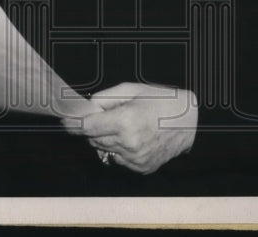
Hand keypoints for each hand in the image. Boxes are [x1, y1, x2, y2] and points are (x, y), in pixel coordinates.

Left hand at [63, 82, 197, 173]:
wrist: (191, 122)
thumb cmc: (163, 101)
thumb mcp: (133, 90)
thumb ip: (105, 98)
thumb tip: (87, 107)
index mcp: (126, 122)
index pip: (87, 127)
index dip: (74, 124)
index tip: (65, 121)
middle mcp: (129, 143)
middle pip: (94, 138)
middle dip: (94, 127)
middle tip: (106, 116)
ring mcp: (135, 159)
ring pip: (105, 149)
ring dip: (107, 138)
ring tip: (126, 125)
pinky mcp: (141, 168)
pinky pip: (119, 158)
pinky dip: (120, 148)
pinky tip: (135, 137)